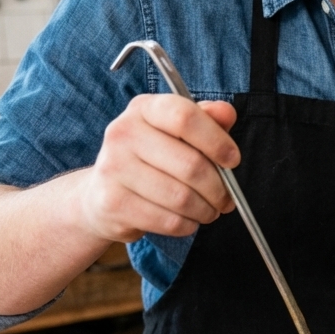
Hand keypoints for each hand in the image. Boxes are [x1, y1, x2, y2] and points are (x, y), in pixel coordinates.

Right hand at [81, 95, 240, 242]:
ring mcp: (113, 169)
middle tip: (227, 198)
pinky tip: (188, 220)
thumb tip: (227, 113)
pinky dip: (188, 225)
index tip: (232, 160)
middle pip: (190, 164)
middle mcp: (123, 133)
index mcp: (143, 108)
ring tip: (209, 210)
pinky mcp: (112, 204)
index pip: (185, 117)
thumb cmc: (151, 158)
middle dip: (219, 188)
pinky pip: (168, 221)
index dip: (217, 141)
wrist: (101, 193)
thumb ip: (206, 120)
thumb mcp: (176, 131)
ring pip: (182, 198)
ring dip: (206, 210)